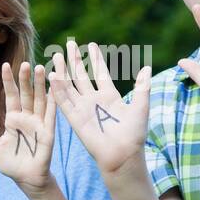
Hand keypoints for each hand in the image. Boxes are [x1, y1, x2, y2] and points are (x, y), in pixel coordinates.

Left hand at [0, 62, 55, 196]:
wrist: (26, 179)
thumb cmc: (11, 163)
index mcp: (13, 119)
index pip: (10, 96)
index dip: (8, 81)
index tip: (4, 66)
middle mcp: (27, 118)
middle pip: (26, 94)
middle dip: (26, 79)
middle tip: (26, 64)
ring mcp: (38, 123)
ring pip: (40, 100)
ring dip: (41, 85)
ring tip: (42, 69)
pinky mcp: (48, 132)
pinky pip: (51, 114)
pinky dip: (53, 102)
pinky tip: (55, 89)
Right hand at [49, 40, 150, 177]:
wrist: (123, 155)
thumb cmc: (134, 134)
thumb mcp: (141, 107)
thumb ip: (142, 87)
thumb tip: (146, 67)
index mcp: (110, 97)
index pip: (100, 73)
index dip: (96, 59)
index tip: (91, 45)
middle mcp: (94, 101)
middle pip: (81, 76)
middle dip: (75, 60)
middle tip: (69, 44)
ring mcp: (83, 109)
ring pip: (70, 86)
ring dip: (63, 71)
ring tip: (57, 55)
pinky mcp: (75, 119)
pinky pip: (64, 102)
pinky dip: (58, 90)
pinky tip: (53, 76)